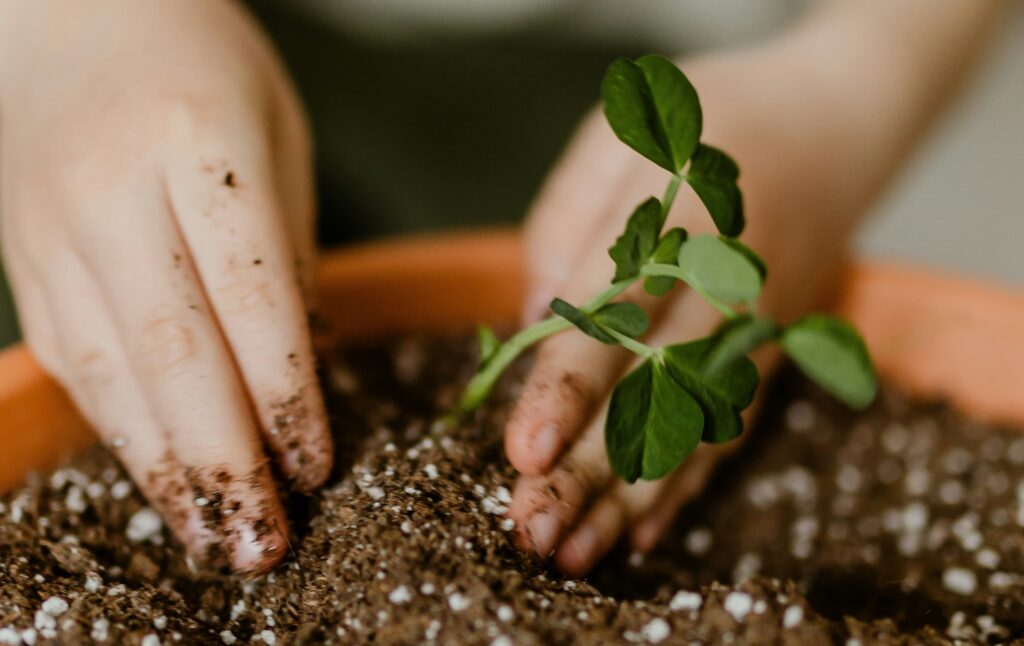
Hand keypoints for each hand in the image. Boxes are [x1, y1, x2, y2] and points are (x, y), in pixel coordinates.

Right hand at [0, 0, 327, 572]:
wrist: (60, 8)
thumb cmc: (200, 60)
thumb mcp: (278, 130)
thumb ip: (290, 246)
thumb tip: (303, 362)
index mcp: (199, 143)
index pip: (252, 297)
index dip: (286, 396)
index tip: (316, 465)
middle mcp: (112, 189)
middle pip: (176, 352)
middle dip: (226, 459)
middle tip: (265, 541)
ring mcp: (52, 226)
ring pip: (113, 372)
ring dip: (167, 467)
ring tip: (214, 536)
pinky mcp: (23, 256)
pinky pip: (73, 357)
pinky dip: (120, 427)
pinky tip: (158, 475)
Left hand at [503, 58, 855, 574]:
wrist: (833, 124)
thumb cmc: (711, 119)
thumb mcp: (625, 132)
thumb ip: (571, 219)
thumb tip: (531, 320)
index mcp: (680, 222)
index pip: (616, 317)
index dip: (569, 389)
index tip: (525, 452)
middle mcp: (723, 288)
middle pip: (651, 392)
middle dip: (590, 467)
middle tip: (531, 530)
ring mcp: (753, 329)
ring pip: (690, 425)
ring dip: (629, 495)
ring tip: (572, 553)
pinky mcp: (765, 353)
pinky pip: (727, 425)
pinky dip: (686, 481)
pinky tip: (639, 529)